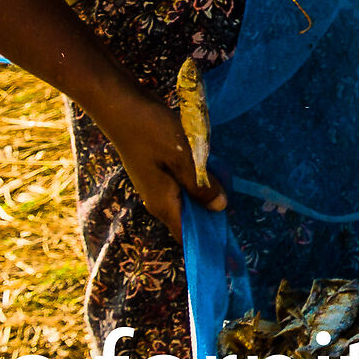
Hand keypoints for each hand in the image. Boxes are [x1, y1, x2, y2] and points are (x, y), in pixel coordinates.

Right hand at [96, 86, 226, 236]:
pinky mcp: (159, 170)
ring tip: (233, 202)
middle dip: (211, 224)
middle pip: (188, 221)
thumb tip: (220, 208)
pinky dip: (199, 187)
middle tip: (238, 223)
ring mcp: (156, 184)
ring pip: (187, 202)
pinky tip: (215, 178)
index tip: (230, 254)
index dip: (208, 245)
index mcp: (162, 203)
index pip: (187, 236)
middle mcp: (158, 199)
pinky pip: (183, 186)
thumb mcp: (182, 157)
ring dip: (206, 203)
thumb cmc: (151, 129)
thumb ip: (201, 185)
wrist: (120, 105)